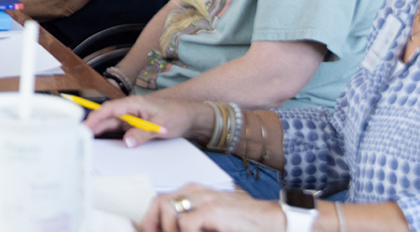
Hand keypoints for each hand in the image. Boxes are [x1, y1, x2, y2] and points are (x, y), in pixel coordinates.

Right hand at [82, 95, 206, 147]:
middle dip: (92, 124)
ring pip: (109, 123)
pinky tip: (97, 139)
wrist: (190, 118)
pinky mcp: (133, 125)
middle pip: (106, 116)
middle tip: (79, 136)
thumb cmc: (177, 116)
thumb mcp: (161, 126)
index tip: (86, 126)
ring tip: (83, 139)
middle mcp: (129, 109)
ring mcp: (130, 117)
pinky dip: (106, 133)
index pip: (110, 109)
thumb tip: (127, 142)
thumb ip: (143, 134)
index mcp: (134, 104)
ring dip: (97, 130)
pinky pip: (116, 129)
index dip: (96, 117)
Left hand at [141, 186, 279, 231]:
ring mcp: (204, 199)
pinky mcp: (213, 210)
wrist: (272, 221)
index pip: (161, 200)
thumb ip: (191, 224)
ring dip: (169, 229)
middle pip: (159, 202)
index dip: (150, 219)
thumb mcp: (210, 223)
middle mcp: (196, 192)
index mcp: (194, 193)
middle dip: (152, 222)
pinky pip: (185, 223)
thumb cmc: (243, 224)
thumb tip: (170, 230)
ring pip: (168, 209)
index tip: (147, 231)